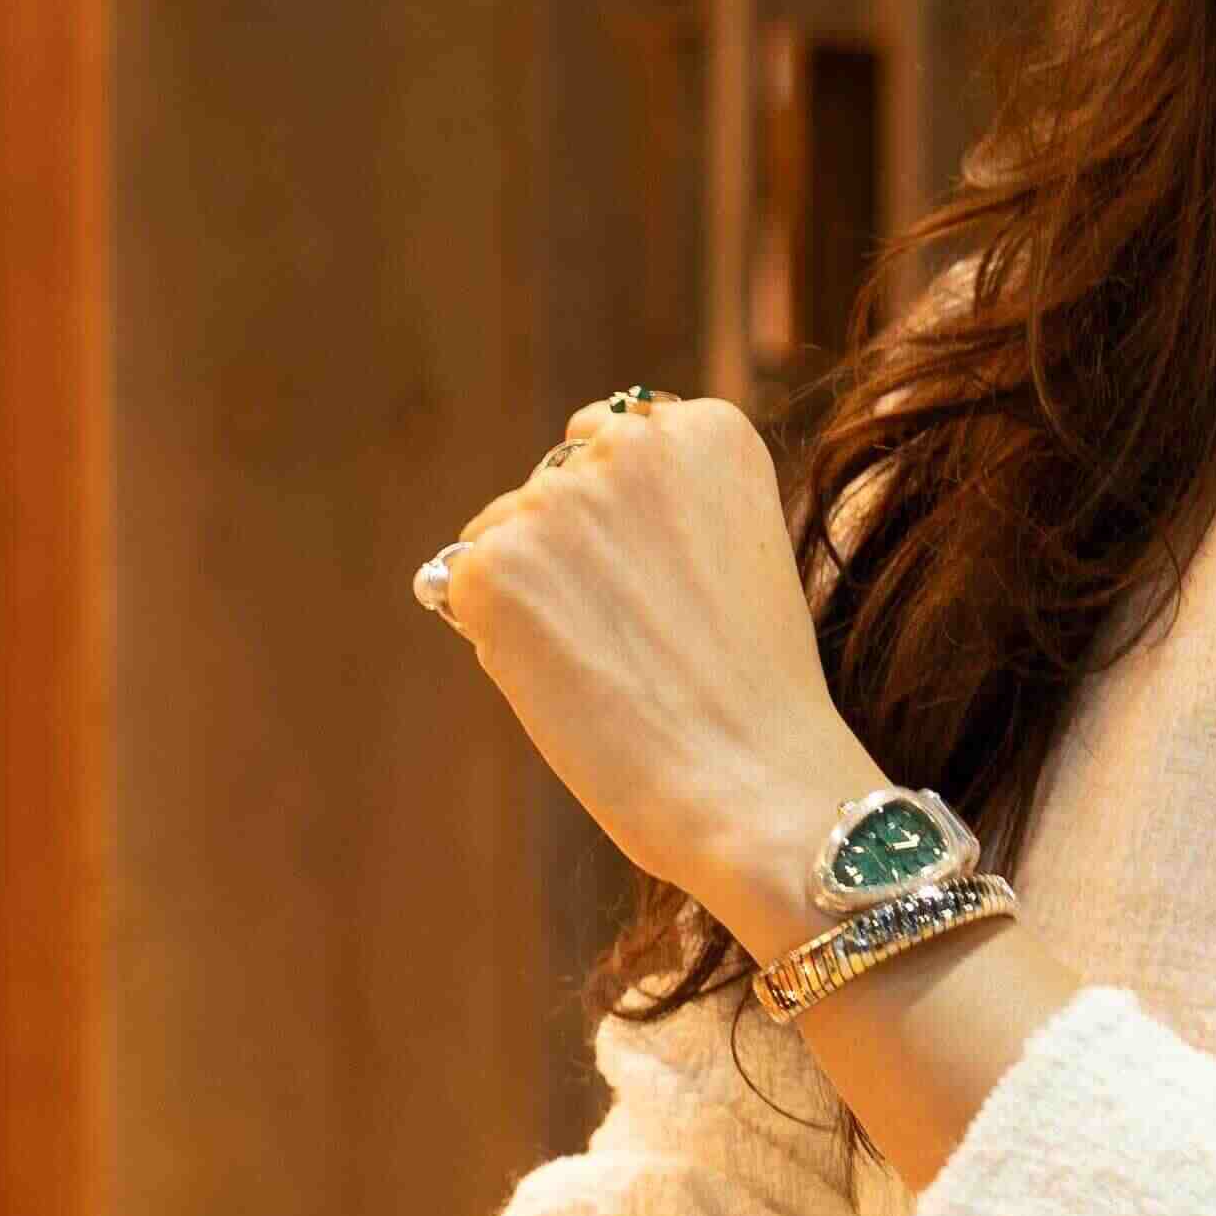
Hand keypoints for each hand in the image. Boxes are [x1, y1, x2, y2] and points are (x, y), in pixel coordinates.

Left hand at [417, 389, 881, 944]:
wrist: (755, 788)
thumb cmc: (752, 701)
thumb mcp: (732, 558)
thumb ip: (659, 510)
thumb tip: (539, 518)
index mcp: (706, 427)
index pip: (617, 443)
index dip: (629, 530)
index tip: (673, 592)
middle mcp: (631, 439)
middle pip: (556, 482)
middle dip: (574, 553)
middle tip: (639, 642)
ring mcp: (557, 496)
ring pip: (504, 534)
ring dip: (534, 595)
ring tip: (611, 667)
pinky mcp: (494, 563)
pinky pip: (461, 588)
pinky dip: (498, 639)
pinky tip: (568, 682)